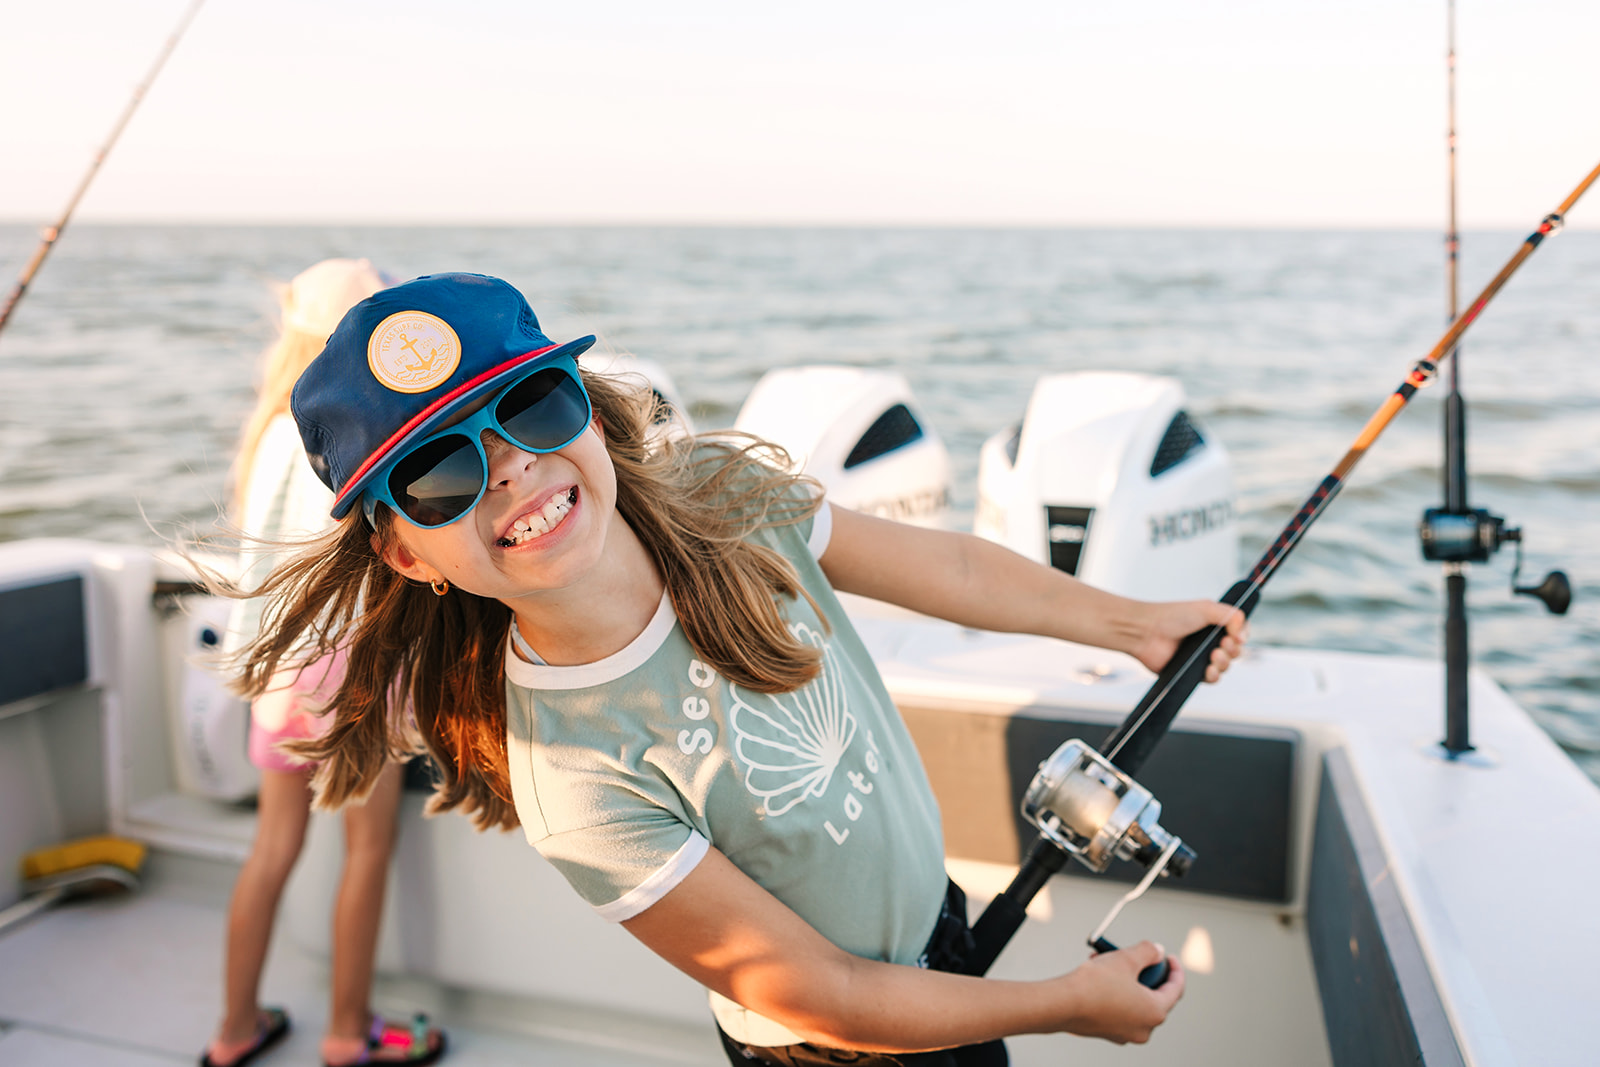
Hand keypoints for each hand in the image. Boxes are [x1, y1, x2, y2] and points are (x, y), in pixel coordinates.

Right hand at [1059, 941, 1185, 1043]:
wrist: (1061, 1003)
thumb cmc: (1093, 985)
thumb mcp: (1126, 958)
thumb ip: (1148, 951)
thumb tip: (1156, 951)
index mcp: (1155, 1012)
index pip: (1176, 989)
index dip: (1174, 968)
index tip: (1169, 958)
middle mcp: (1143, 1028)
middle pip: (1155, 995)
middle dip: (1145, 972)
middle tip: (1138, 958)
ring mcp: (1125, 1033)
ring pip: (1134, 1000)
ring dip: (1127, 979)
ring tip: (1110, 961)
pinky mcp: (1107, 1031)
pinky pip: (1119, 1008)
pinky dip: (1115, 992)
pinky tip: (1100, 975)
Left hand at [1130, 599, 1246, 681]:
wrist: (1146, 632)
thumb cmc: (1171, 616)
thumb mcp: (1206, 608)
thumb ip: (1232, 615)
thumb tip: (1242, 634)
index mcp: (1214, 624)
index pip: (1239, 632)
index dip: (1243, 636)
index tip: (1237, 635)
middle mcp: (1208, 641)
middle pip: (1236, 651)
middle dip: (1234, 650)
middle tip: (1222, 644)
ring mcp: (1200, 657)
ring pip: (1226, 666)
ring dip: (1224, 662)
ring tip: (1213, 655)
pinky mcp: (1191, 672)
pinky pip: (1212, 679)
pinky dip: (1214, 675)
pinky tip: (1208, 669)